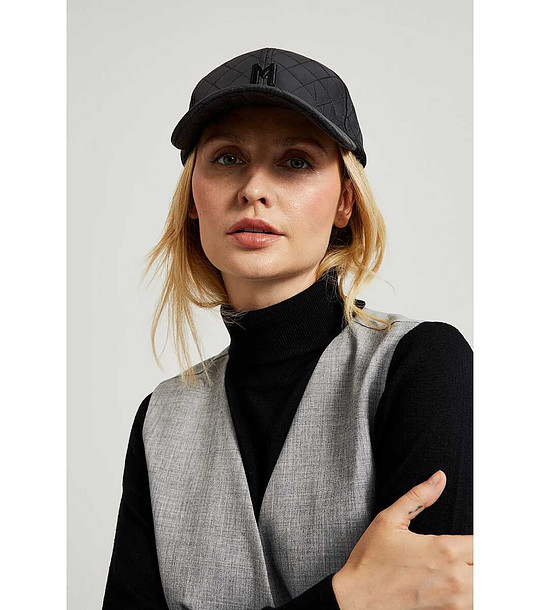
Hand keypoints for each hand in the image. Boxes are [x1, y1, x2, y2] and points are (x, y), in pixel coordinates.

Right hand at [332, 470, 472, 608]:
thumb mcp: (389, 520)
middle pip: (489, 567)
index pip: (482, 543)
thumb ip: (418, 497)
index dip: (481, 539)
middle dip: (481, 558)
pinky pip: (473, 605)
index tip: (473, 537)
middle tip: (471, 552)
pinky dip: (472, 595)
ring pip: (484, 589)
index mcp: (443, 548)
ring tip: (468, 567)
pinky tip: (461, 586)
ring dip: (479, 578)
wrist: (357, 600)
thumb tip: (439, 477)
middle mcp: (453, 576)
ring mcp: (452, 600)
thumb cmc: (370, 560)